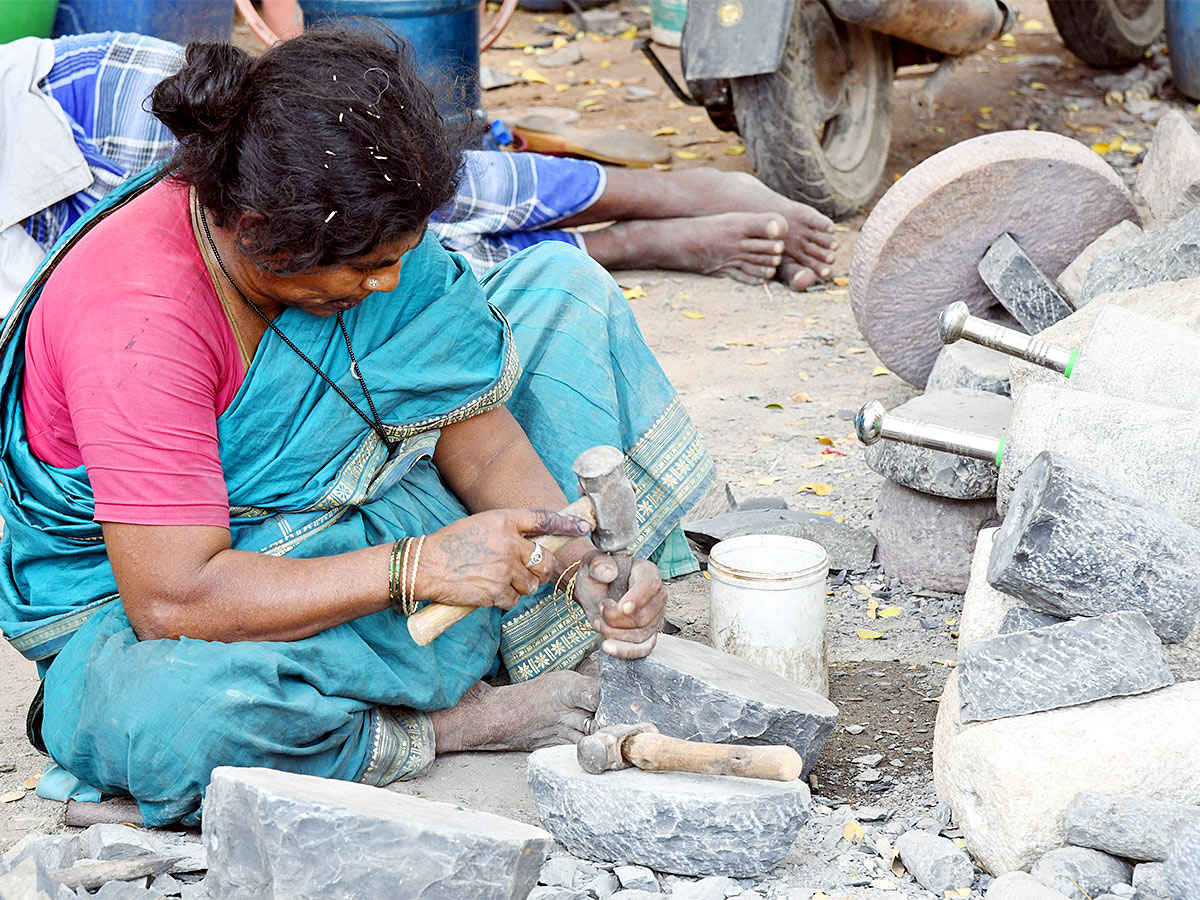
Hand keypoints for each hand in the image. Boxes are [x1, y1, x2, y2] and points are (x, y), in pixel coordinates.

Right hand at [417, 509, 589, 609]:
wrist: (425, 566)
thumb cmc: (449, 545)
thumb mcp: (480, 526)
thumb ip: (506, 532)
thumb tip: (532, 548)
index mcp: (503, 520)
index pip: (543, 519)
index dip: (566, 523)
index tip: (584, 526)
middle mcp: (508, 543)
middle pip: (544, 559)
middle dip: (542, 569)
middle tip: (532, 571)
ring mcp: (504, 568)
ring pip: (532, 583)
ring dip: (523, 586)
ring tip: (501, 581)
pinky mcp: (497, 591)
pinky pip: (515, 600)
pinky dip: (506, 600)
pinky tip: (490, 592)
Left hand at [574, 552, 665, 658]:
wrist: (594, 591)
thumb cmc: (597, 574)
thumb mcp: (592, 563)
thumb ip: (598, 564)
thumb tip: (609, 573)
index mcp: (647, 572)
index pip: (650, 586)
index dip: (637, 599)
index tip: (621, 607)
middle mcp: (657, 595)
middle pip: (643, 616)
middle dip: (615, 618)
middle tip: (601, 607)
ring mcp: (655, 617)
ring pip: (640, 635)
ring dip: (613, 633)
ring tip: (599, 621)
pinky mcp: (648, 634)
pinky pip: (643, 649)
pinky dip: (625, 651)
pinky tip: (608, 647)